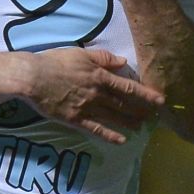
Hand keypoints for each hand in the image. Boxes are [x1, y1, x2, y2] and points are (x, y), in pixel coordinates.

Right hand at [20, 46, 163, 143]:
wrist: (33, 78)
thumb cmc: (55, 62)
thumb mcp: (81, 53)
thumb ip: (103, 58)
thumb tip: (123, 62)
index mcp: (100, 76)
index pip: (128, 87)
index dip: (146, 95)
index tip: (160, 100)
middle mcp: (98, 94)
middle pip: (124, 104)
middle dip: (140, 111)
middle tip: (153, 117)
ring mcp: (87, 108)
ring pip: (114, 117)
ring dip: (129, 123)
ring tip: (141, 127)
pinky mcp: (76, 119)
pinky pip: (97, 129)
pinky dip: (110, 135)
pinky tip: (122, 140)